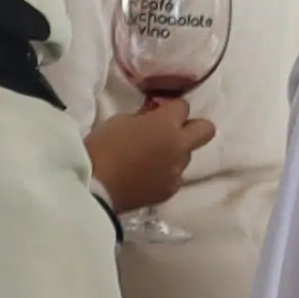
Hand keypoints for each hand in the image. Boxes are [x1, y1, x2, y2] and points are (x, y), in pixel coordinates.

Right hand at [88, 93, 211, 210]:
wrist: (92, 187)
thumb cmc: (101, 148)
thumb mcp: (120, 121)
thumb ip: (144, 117)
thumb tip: (152, 117)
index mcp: (167, 124)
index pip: (183, 106)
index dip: (171, 108)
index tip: (159, 112)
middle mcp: (179, 147)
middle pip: (206, 130)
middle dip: (193, 127)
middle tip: (172, 132)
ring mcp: (177, 171)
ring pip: (187, 156)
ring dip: (174, 153)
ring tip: (151, 159)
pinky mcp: (169, 191)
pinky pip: (175, 177)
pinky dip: (166, 174)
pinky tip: (147, 177)